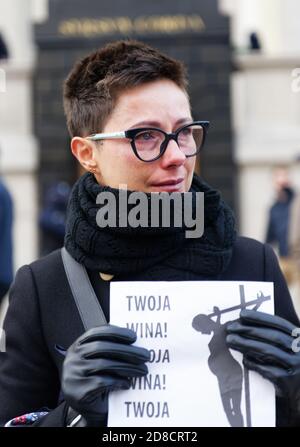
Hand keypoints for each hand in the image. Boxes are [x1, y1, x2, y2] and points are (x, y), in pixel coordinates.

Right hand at [62, 325, 149, 425]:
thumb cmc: (98, 383)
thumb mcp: (101, 362)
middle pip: (102, 348)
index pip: (96, 332)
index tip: (134, 337)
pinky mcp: (78, 392)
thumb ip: (111, 350)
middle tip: (145, 355)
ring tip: (143, 370)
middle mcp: (72, 359)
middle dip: (127, 350)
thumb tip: (135, 341)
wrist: (91, 412)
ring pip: (104, 364)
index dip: (116, 332)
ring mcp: (73, 375)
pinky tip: (128, 383)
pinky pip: (102, 382)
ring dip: (128, 366)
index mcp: (78, 347)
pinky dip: (118, 381)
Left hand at [226, 309, 299, 424]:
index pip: (280, 324)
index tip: (242, 314)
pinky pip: (269, 371)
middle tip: (230, 328)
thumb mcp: (288, 349)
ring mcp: (298, 367)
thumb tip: (245, 324)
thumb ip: (274, 338)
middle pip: (273, 337)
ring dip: (247, 344)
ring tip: (231, 340)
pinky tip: (244, 361)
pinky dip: (255, 364)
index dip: (260, 317)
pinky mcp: (291, 383)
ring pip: (269, 352)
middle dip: (249, 330)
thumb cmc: (291, 367)